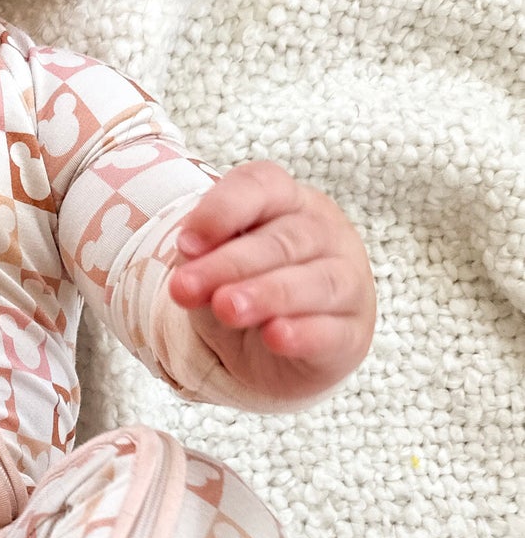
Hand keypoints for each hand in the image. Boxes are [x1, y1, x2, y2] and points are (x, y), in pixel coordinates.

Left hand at [167, 161, 374, 405]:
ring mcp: (349, 281)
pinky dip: (304, 333)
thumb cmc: (243, 288)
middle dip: (231, 263)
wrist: (272, 352)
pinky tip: (276, 337)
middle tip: (188, 287)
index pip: (261, 185)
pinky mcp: (353, 332)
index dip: (222, 209)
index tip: (184, 244)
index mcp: (287, 201)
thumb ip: (201, 261)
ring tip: (227, 309)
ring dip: (268, 294)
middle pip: (283, 240)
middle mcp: (325, 233)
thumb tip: (187, 265)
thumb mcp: (213, 270)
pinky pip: (334, 330)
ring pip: (316, 281)